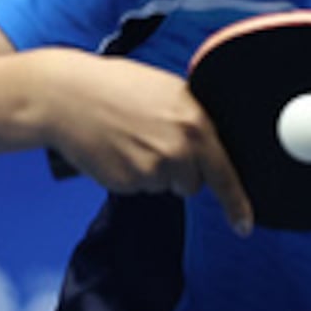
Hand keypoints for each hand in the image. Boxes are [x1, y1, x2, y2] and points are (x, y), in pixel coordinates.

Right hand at [43, 54, 253, 235]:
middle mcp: (179, 149)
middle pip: (192, 183)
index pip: (225, 173)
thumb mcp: (167, 90)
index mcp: (195, 123)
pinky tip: (115, 148)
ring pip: (163, 185)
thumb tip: (209, 144)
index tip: (244, 225)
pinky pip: (138, 187)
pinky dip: (129, 173)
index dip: (237, 204)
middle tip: (151, 138)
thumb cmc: (113, 86)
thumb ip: (193, 119)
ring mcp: (152, 170)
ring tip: (128, 136)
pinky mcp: (127, 183)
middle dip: (178, 169)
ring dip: (151, 169)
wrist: (65, 96)